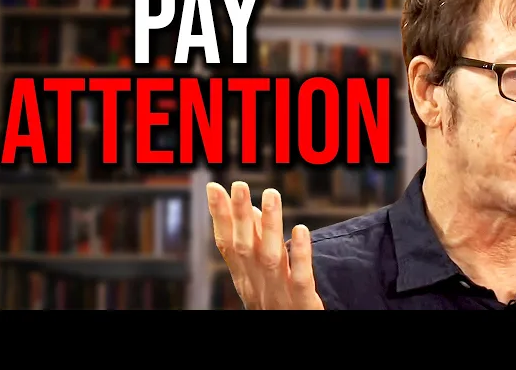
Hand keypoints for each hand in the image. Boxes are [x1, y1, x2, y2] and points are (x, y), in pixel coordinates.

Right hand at [206, 181, 323, 309]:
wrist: (290, 331)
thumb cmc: (276, 302)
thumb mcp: (259, 274)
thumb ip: (254, 242)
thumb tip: (251, 208)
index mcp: (244, 277)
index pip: (227, 243)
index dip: (219, 215)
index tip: (213, 187)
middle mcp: (256, 284)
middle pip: (245, 247)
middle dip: (239, 215)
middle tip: (239, 185)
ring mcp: (279, 293)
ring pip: (271, 257)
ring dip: (269, 225)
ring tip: (270, 195)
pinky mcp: (303, 303)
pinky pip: (301, 278)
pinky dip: (300, 254)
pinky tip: (301, 230)